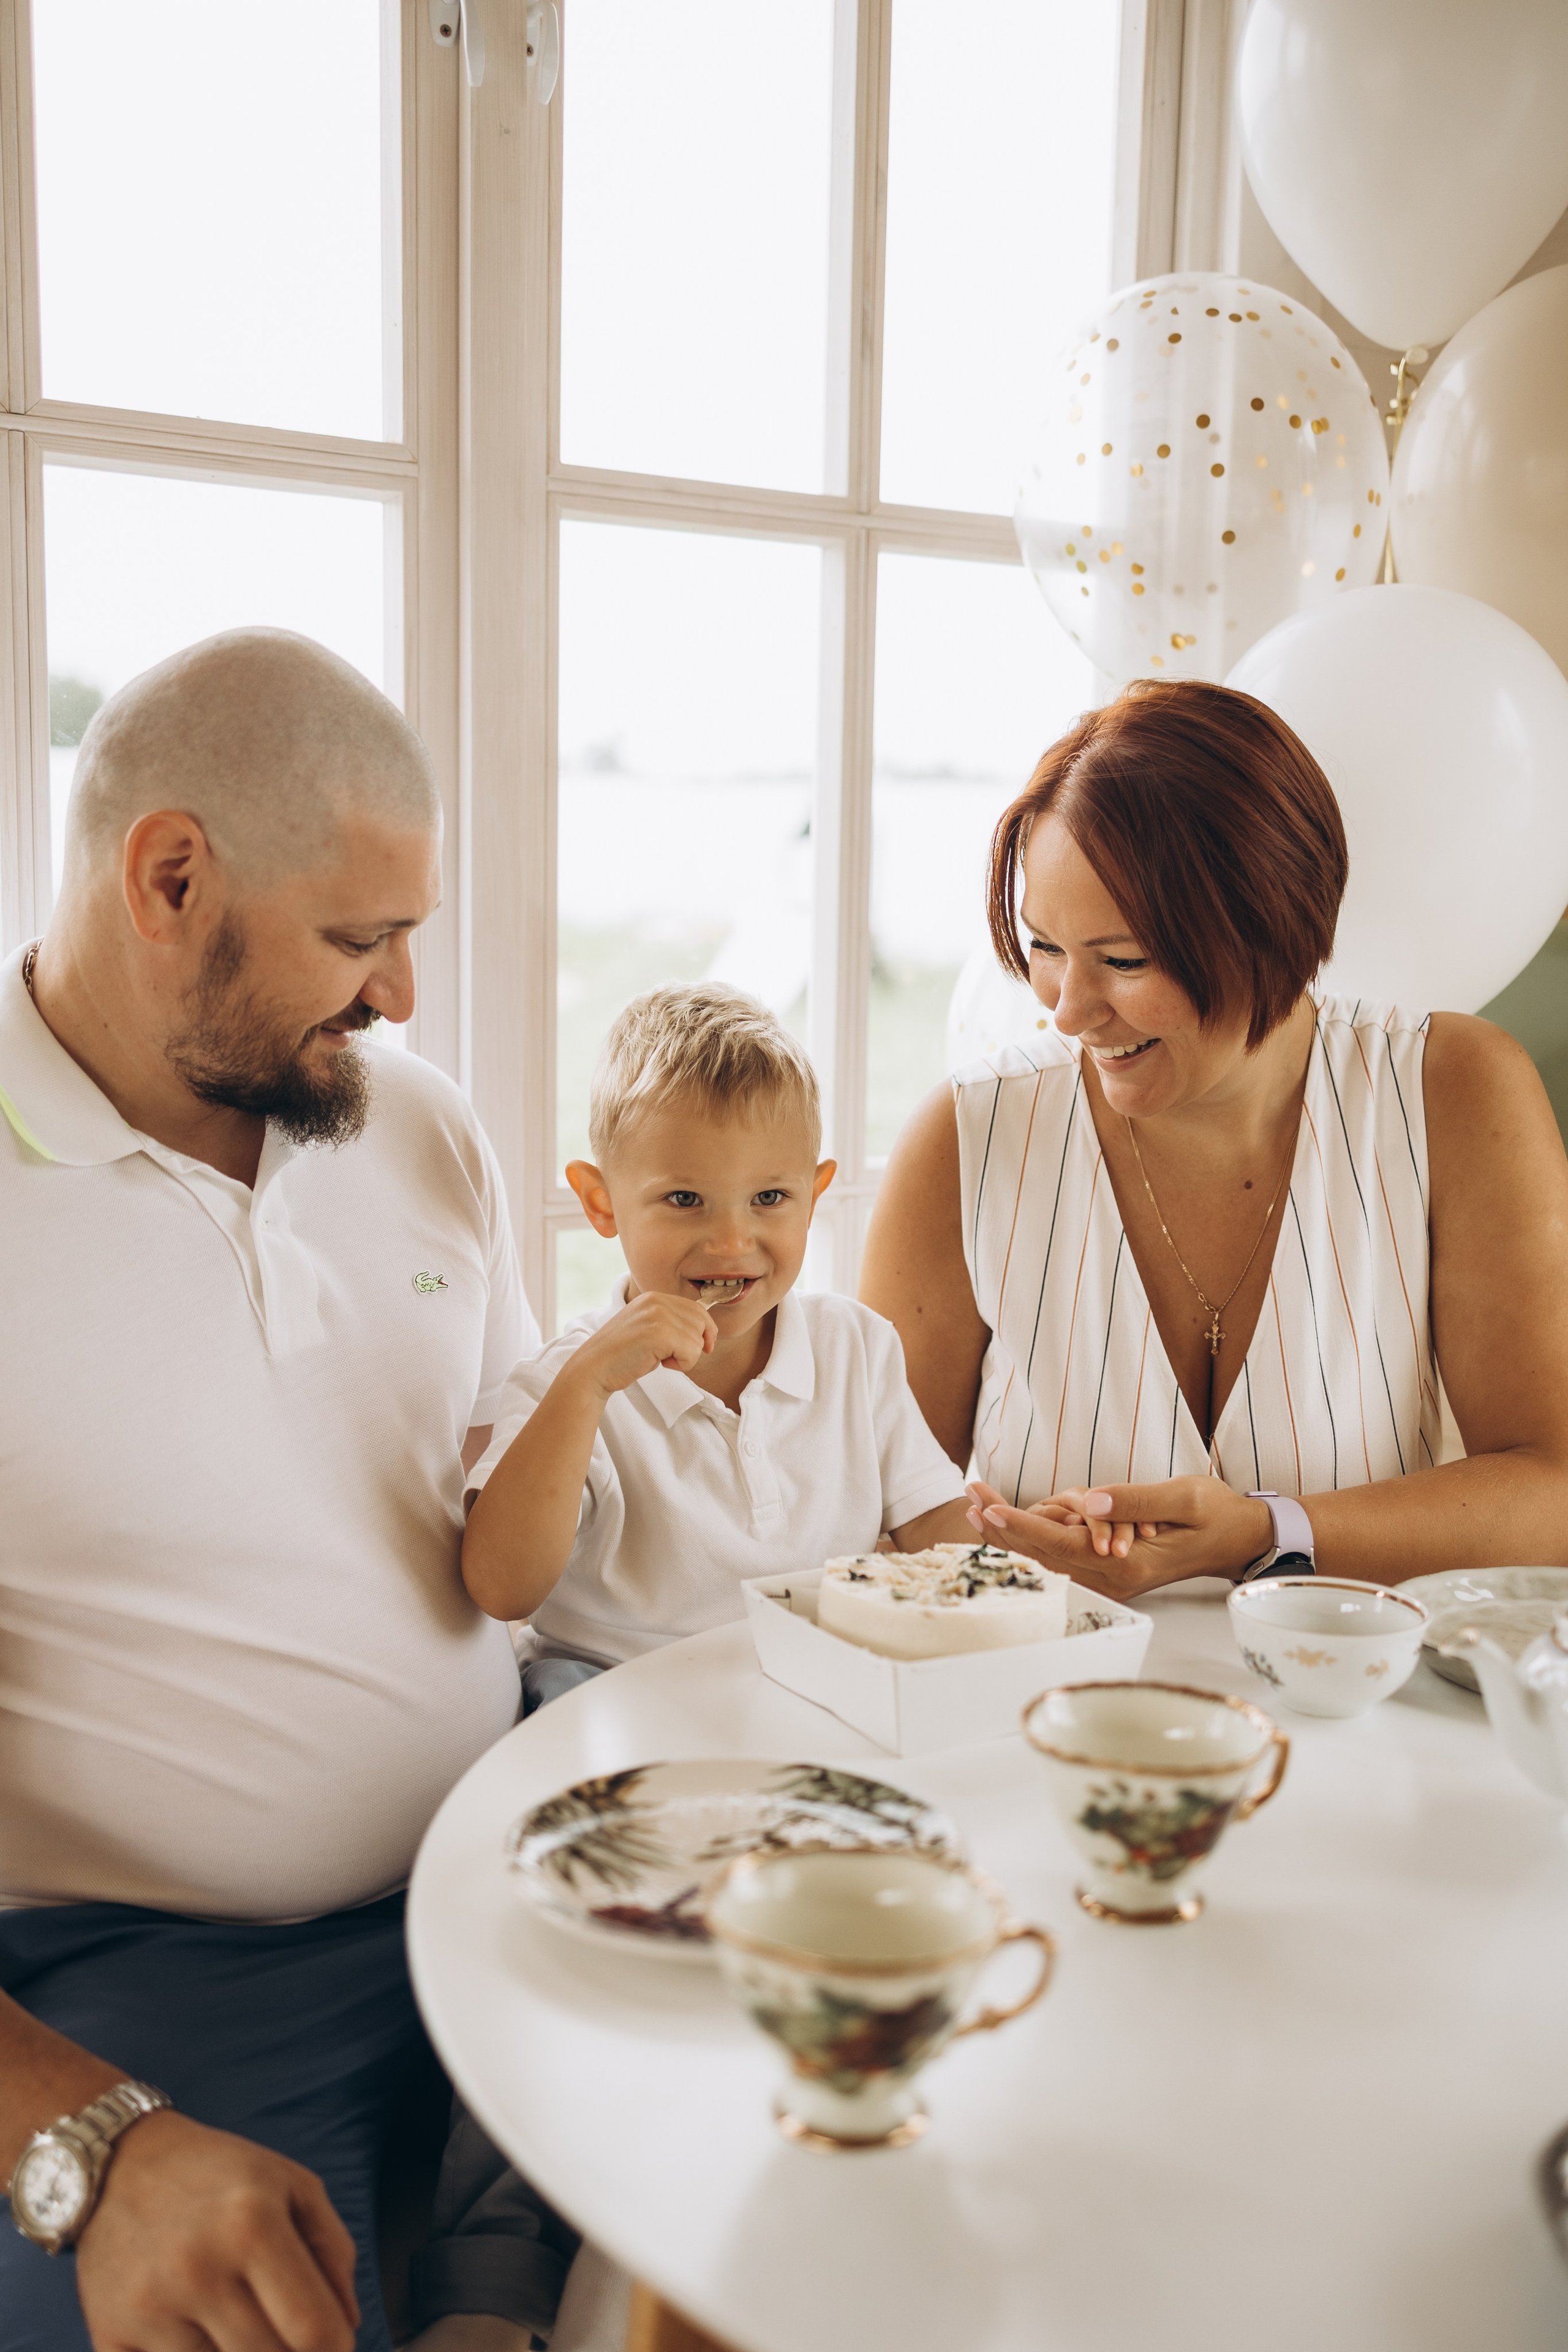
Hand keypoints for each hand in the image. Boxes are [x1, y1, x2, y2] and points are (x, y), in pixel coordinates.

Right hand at [76, 2109, 357, 2351]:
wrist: (116, 2163)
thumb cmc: (214, 2173)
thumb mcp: (291, 2183)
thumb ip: (333, 2251)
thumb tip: (348, 2324)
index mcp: (252, 2225)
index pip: (314, 2329)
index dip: (338, 2350)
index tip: (336, 2346)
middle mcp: (198, 2270)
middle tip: (288, 2335)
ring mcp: (148, 2310)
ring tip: (242, 2326)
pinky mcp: (108, 2337)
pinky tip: (198, 2335)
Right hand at [570, 1293, 716, 1397]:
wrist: (594, 1368)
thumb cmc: (621, 1355)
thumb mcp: (647, 1328)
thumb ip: (670, 1323)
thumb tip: (706, 1331)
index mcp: (653, 1297)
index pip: (695, 1308)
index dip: (706, 1329)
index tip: (705, 1347)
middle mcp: (657, 1301)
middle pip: (701, 1322)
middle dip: (695, 1344)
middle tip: (673, 1357)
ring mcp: (658, 1315)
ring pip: (698, 1339)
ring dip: (685, 1357)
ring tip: (661, 1359)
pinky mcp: (660, 1333)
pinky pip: (691, 1352)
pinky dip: (682, 1365)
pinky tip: (661, 1364)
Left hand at [965, 1476, 1272, 1599]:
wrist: (1238, 1540)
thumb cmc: (1215, 1515)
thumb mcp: (1184, 1497)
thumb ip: (1137, 1500)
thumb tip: (1092, 1501)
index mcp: (1128, 1564)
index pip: (1061, 1545)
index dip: (1022, 1526)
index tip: (989, 1508)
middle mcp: (1112, 1578)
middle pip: (1043, 1555)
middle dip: (1002, 1526)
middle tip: (968, 1495)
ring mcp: (1108, 1578)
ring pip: (1046, 1557)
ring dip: (1010, 1532)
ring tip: (974, 1504)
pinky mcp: (1108, 1570)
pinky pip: (1060, 1556)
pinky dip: (1030, 1537)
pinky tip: (1007, 1521)